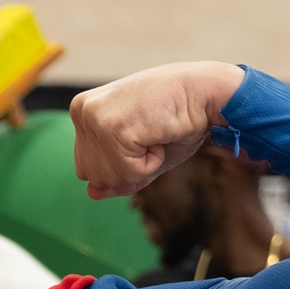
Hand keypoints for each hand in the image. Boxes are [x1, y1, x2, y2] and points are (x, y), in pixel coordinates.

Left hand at [68, 61, 245, 199]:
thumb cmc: (177, 120)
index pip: (85, 169)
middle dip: (128, 166)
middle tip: (150, 134)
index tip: (142, 134)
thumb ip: (115, 175)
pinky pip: (128, 172)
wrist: (206, 94)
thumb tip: (91, 194)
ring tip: (155, 132)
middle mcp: (83, 110)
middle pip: (93, 176)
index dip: (121, 164)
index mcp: (83, 111)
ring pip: (109, 177)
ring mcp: (95, 117)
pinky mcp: (112, 128)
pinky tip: (159, 133)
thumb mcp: (141, 154)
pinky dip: (152, 162)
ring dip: (141, 164)